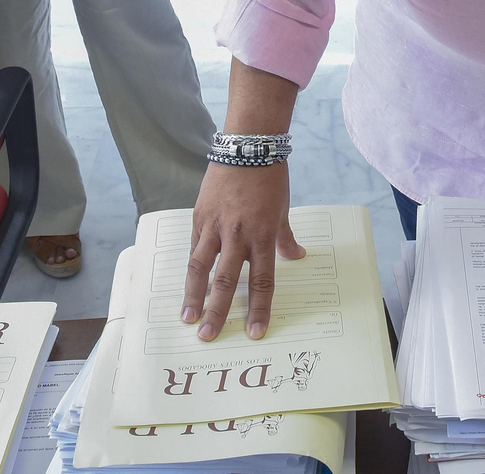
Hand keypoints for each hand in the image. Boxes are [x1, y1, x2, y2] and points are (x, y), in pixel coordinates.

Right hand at [182, 162, 305, 340]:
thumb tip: (297, 256)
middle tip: (208, 336)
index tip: (254, 331)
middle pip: (225, 281)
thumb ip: (285, 237)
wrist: (248, 147)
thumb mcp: (283, 209)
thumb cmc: (270, 178)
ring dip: (193, 296)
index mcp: (263, 235)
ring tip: (188, 318)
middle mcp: (238, 234)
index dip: (258, 308)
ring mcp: (215, 226)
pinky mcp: (199, 216)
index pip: (261, 281)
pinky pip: (194, 247)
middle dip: (216, 311)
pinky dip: (191, 267)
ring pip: (200, 267)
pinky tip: (188, 285)